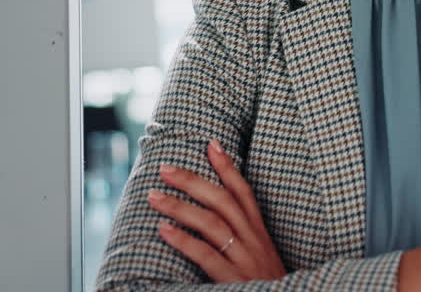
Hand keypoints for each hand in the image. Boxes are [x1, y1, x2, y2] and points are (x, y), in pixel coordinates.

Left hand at [148, 139, 286, 282]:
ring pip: (212, 223)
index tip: (211, 144)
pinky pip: (206, 255)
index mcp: (260, 233)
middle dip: (193, 180)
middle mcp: (254, 241)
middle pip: (223, 201)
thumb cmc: (266, 285)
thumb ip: (242, 238)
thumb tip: (212, 216)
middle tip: (165, 168)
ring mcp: (244, 259)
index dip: (228, 167)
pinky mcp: (233, 279)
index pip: (244, 193)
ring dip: (180, 206)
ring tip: (154, 196)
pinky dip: (183, 240)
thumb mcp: (260, 257)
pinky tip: (163, 230)